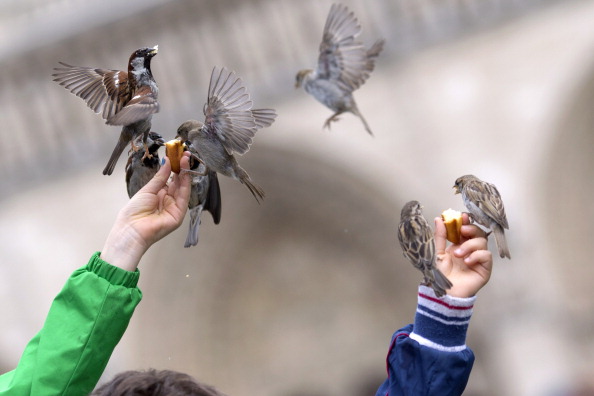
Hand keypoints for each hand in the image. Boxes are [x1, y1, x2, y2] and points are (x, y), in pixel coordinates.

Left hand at [101, 153, 191, 270]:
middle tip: (185, 154)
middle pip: (179, 182)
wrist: (131, 230)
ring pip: (183, 188)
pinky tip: (183, 172)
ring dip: (185, 173)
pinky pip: (184, 197)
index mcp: (160, 195)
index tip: (177, 155)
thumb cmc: (134, 211)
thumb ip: (160, 177)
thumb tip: (166, 161)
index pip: (171, 179)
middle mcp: (169, 200)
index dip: (175, 167)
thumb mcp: (147, 190)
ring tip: (186, 159)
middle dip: (182, 167)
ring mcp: (175, 207)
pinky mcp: (179, 214)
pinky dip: (185, 184)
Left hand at [434, 213, 492, 297]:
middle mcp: (470, 250)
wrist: (444, 292)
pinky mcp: (485, 269)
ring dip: (470, 245)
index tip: (462, 216)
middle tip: (463, 231)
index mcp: (459, 245)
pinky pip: (486, 256)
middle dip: (471, 229)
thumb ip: (439, 237)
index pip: (466, 229)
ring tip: (458, 254)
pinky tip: (467, 261)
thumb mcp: (437, 253)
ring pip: (482, 242)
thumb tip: (439, 219)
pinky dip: (477, 255)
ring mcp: (478, 259)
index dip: (466, 222)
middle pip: (478, 233)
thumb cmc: (440, 275)